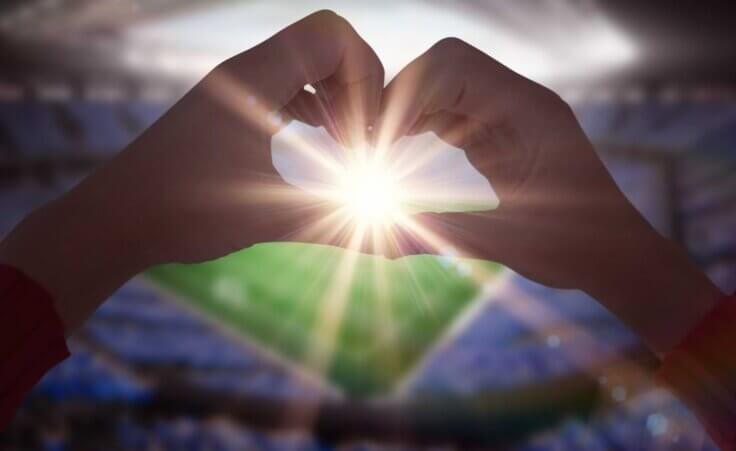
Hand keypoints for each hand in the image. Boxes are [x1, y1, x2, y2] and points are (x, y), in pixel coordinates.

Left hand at [0, 10, 384, 330]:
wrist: (115, 218)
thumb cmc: (183, 214)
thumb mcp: (271, 218)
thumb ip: (339, 221)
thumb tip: (399, 247)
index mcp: (255, 82)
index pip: (332, 36)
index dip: (366, 77)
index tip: (364, 133)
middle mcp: (245, 72)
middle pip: (326, 41)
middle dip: (358, 85)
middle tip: (359, 140)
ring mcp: (235, 86)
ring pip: (306, 61)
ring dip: (336, 95)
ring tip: (345, 144)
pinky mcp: (229, 105)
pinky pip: (286, 83)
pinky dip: (313, 103)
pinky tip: (320, 140)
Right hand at [378, 38, 722, 353]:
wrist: (612, 253)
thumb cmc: (573, 250)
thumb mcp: (500, 242)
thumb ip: (434, 232)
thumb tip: (368, 236)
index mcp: (528, 112)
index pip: (451, 68)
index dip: (404, 96)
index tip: (377, 142)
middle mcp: (518, 100)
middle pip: (443, 65)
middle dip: (398, 98)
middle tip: (369, 144)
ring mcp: (508, 112)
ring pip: (442, 84)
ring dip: (405, 110)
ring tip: (376, 149)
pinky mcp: (499, 130)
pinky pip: (450, 109)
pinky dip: (418, 124)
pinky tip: (398, 150)